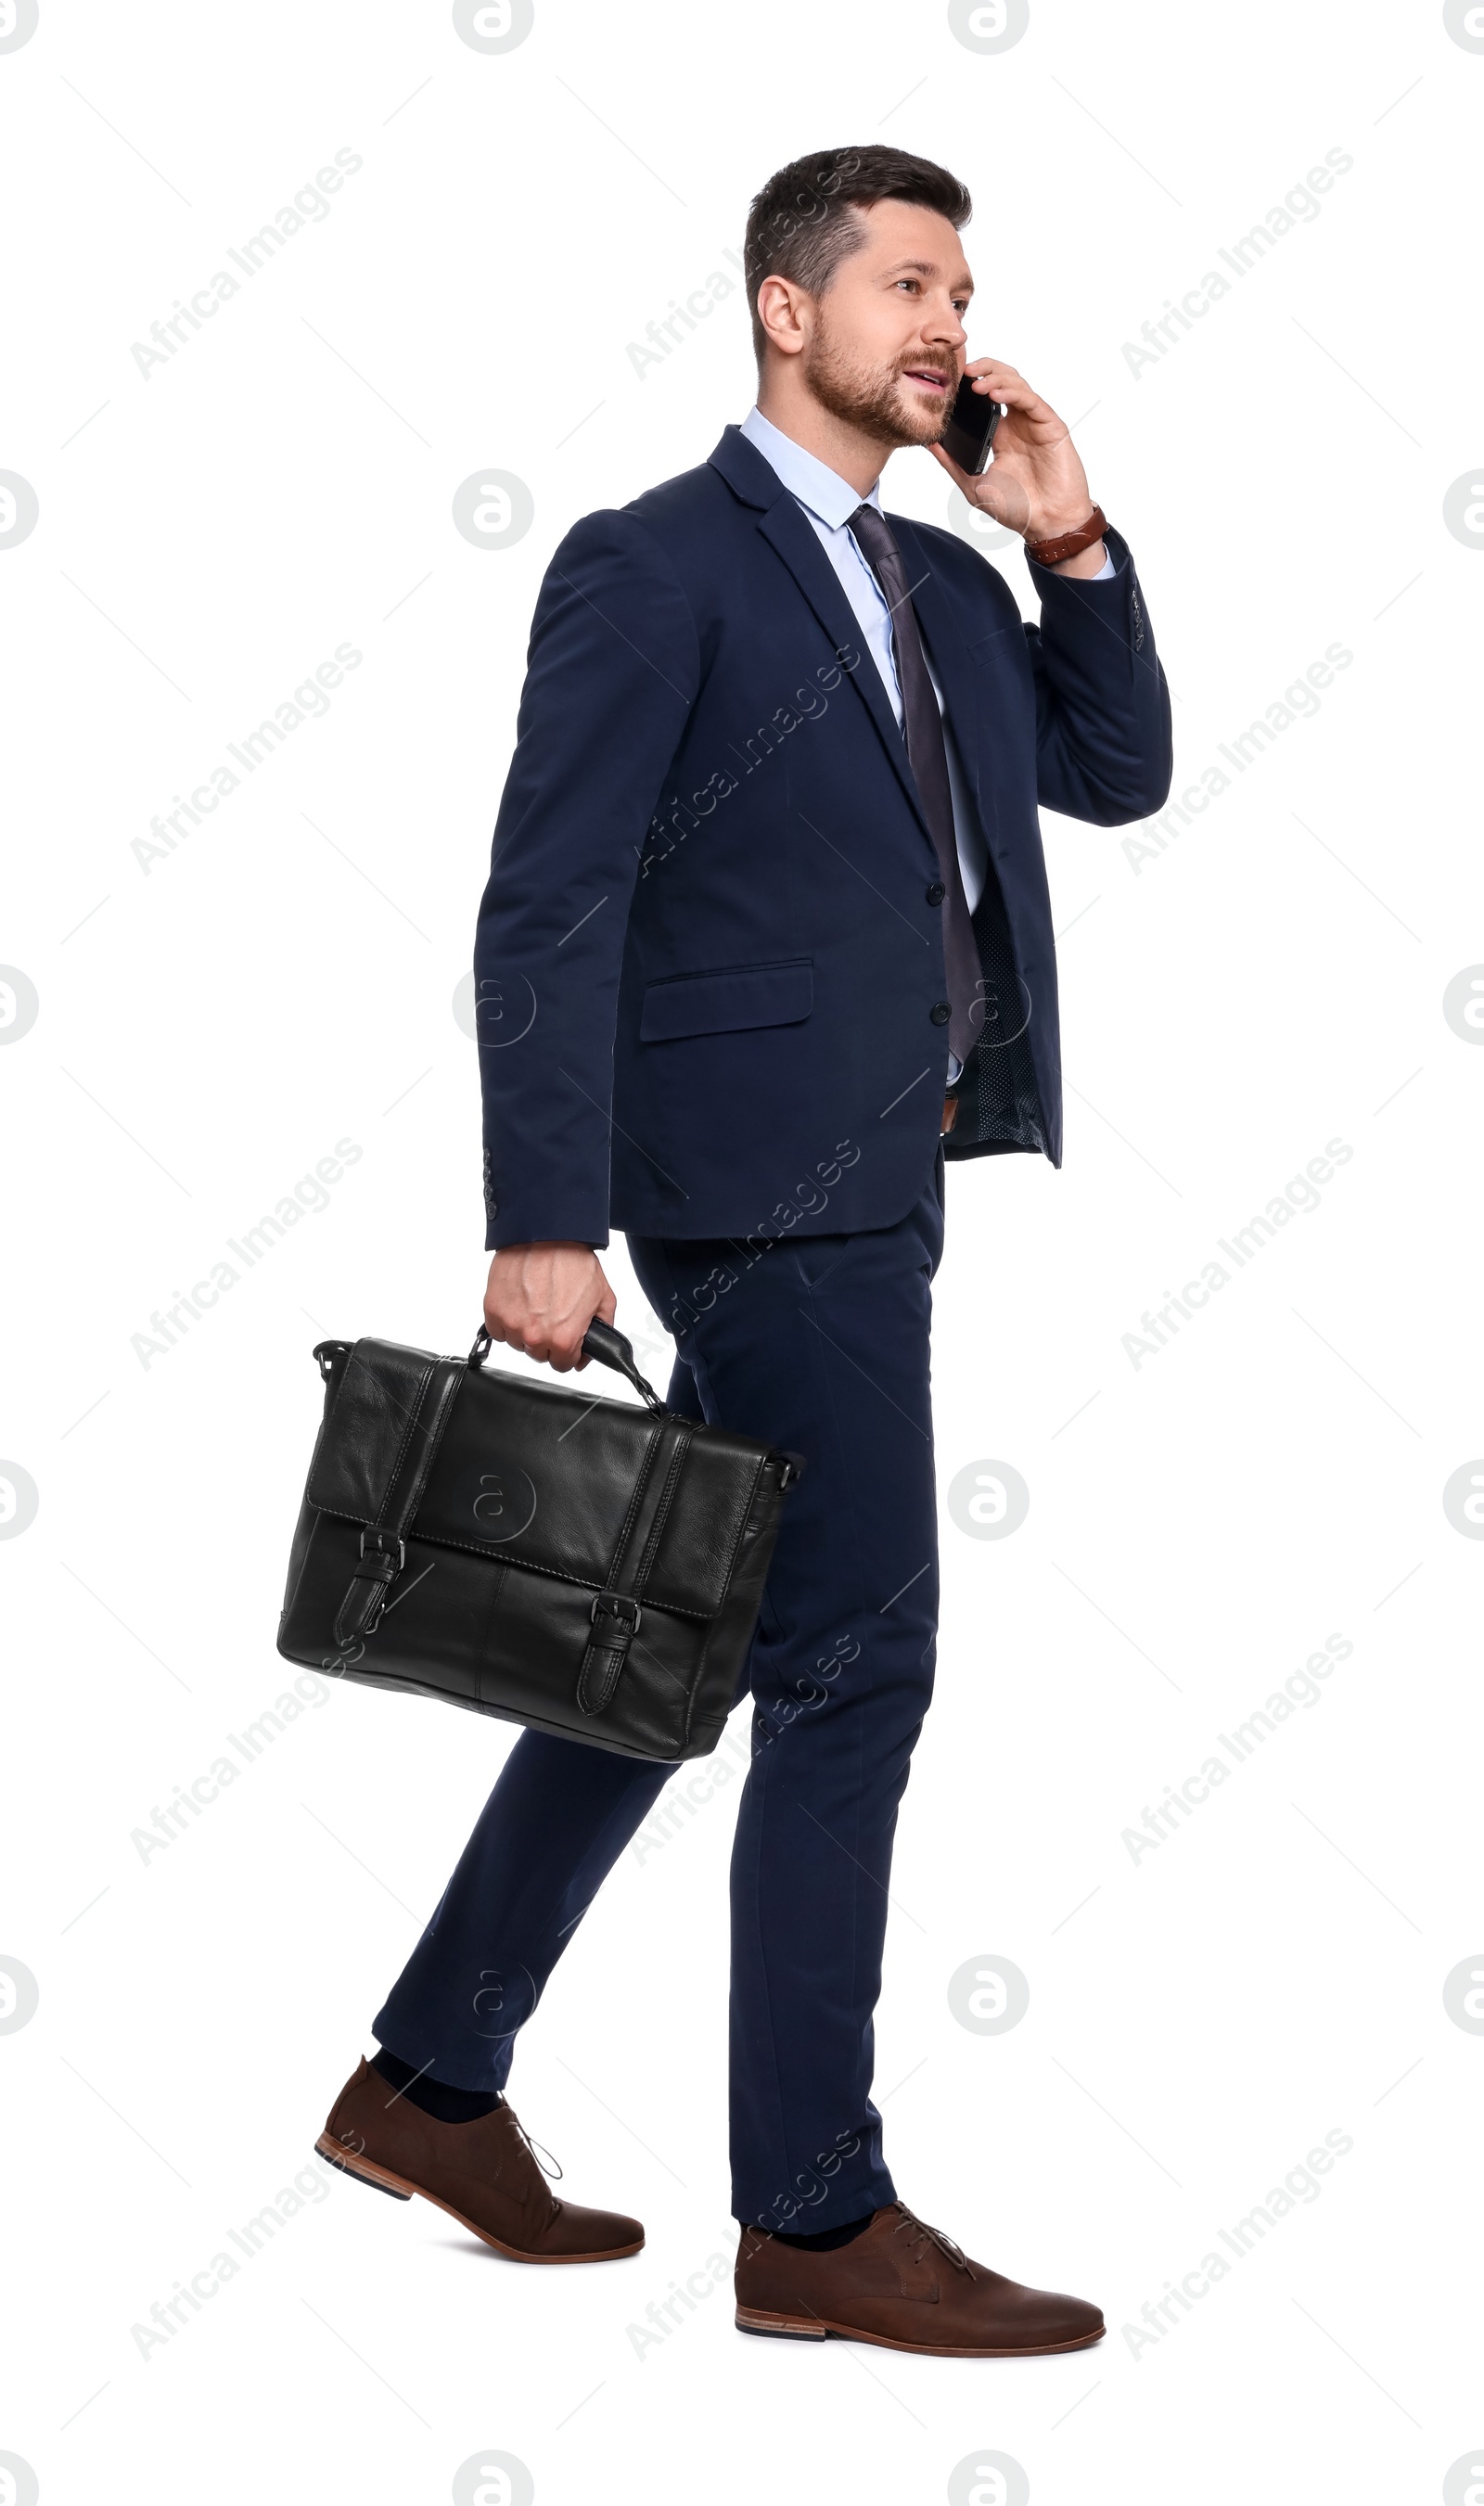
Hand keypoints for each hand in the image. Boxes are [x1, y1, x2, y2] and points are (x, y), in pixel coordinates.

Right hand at [483, 1241, 615, 1371]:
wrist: (545, 1234)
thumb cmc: (573, 1261)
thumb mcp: (603, 1297)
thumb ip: (602, 1331)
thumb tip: (589, 1353)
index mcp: (563, 1338)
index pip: (563, 1365)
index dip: (569, 1352)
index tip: (567, 1339)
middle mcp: (535, 1336)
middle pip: (539, 1356)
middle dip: (548, 1340)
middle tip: (553, 1314)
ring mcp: (511, 1324)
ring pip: (518, 1343)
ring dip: (526, 1330)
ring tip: (537, 1303)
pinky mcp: (493, 1310)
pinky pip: (498, 1330)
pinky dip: (507, 1320)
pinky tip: (520, 1302)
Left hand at [930, 360, 1103, 569]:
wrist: (1048, 525)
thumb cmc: (1018, 509)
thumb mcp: (974, 485)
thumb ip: (952, 463)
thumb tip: (928, 444)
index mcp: (1000, 434)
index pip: (984, 397)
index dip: (969, 384)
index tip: (949, 381)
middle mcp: (1017, 423)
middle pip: (1001, 381)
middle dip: (983, 370)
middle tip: (962, 370)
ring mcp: (1034, 423)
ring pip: (1016, 385)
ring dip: (995, 378)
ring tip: (975, 383)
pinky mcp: (1051, 426)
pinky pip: (1031, 401)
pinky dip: (1013, 393)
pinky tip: (995, 394)